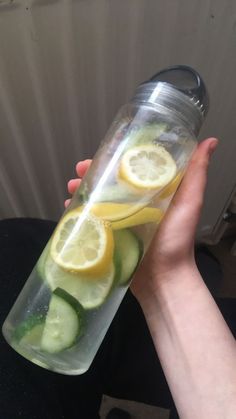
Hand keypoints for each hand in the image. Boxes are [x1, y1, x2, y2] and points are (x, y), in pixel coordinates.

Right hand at [65, 138, 217, 305]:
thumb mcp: (189, 204)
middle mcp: (134, 206)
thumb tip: (210, 142)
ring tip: (71, 190)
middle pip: (108, 184)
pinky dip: (78, 215)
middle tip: (79, 171)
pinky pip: (91, 222)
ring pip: (96, 201)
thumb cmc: (177, 241)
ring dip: (81, 192)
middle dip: (91, 174)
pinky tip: (68, 210)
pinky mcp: (109, 238)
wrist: (163, 279)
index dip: (113, 158)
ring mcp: (119, 222)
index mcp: (151, 194)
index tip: (101, 152)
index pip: (129, 169)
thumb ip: (196, 175)